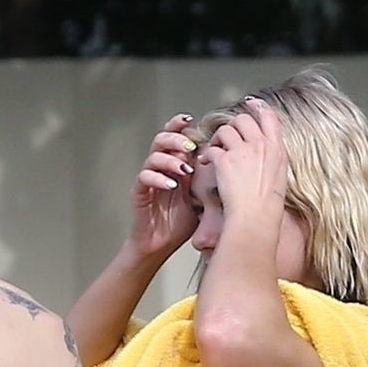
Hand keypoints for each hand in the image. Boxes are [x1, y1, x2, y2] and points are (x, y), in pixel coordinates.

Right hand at [127, 114, 200, 260]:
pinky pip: (144, 177)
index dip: (179, 125)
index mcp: (175, 164)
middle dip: (177, 139)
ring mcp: (148, 179)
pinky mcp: (139, 192)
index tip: (191, 120)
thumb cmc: (179, 223)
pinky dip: (158, 178)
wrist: (161, 245)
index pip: (175, 137)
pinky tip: (171, 185)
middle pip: (162, 139)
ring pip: (153, 156)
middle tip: (190, 147)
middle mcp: (160, 168)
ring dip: (170, 159)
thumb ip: (207, 179)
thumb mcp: (200, 198)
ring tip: (184, 170)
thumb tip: (228, 162)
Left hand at [201, 98, 287, 228]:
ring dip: (218, 139)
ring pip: (226, 130)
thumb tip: (267, 155)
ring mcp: (243, 151)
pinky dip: (207, 155)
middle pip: (244, 119)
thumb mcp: (280, 179)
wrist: (256, 220)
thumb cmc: (267, 209)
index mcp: (276, 149)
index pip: (269, 116)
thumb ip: (273, 160)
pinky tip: (206, 163)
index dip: (257, 107)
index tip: (250, 104)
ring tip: (215, 150)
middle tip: (227, 137)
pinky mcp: (225, 161)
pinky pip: (212, 149)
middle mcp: (260, 145)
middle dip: (233, 126)